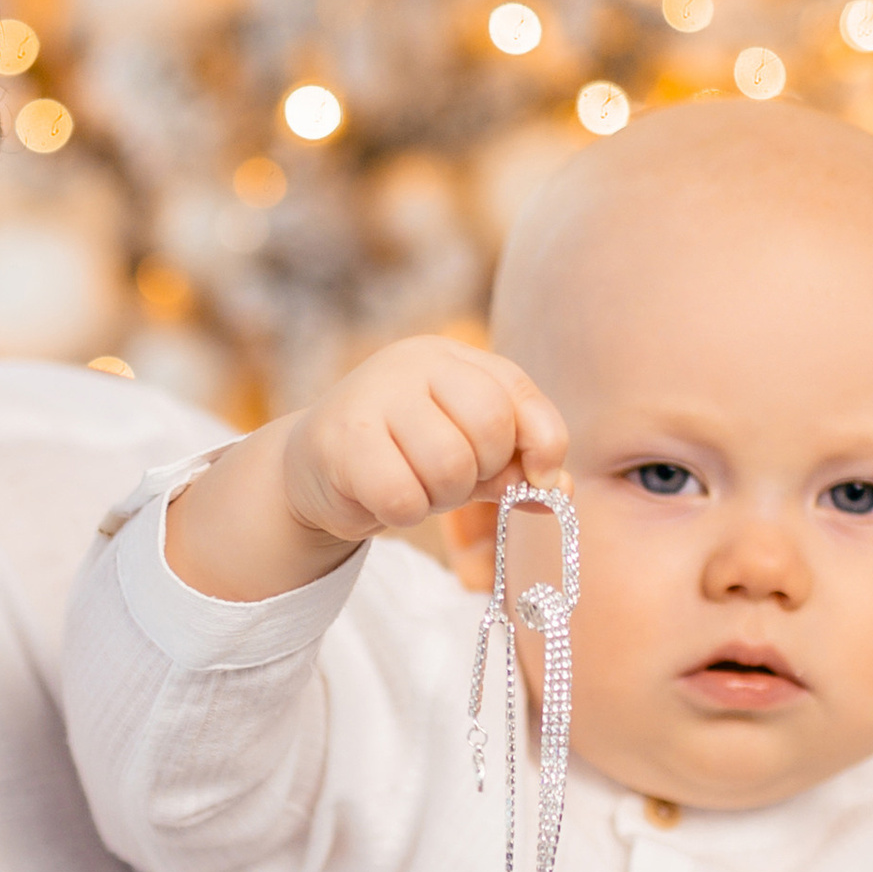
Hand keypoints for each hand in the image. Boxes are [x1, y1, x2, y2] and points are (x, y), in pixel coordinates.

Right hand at [163, 340, 564, 602]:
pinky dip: (403, 514)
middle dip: (481, 474)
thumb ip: (519, 467)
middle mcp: (412, 361)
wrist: (315, 471)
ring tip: (414, 488)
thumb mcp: (472, 456)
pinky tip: (382, 499)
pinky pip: (403, 496)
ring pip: (448, 466)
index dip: (540, 444)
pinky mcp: (339, 439)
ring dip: (439, 498)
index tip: (534, 478)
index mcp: (452, 358)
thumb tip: (558, 491)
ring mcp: (372, 394)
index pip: (517, 395)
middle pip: (489, 428)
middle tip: (450, 481)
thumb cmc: (406, 459)